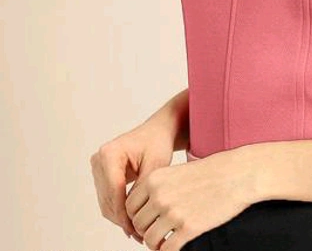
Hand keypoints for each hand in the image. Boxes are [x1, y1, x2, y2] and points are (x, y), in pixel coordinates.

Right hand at [90, 121, 177, 244]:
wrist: (156, 132)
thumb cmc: (157, 143)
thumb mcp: (155, 164)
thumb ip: (143, 188)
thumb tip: (133, 214)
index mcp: (110, 153)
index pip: (114, 191)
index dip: (123, 214)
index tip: (136, 230)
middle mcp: (99, 159)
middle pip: (107, 200)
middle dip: (122, 220)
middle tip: (139, 235)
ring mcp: (98, 168)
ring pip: (106, 203)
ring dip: (120, 219)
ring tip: (137, 232)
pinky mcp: (101, 175)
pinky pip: (107, 199)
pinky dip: (119, 212)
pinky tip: (132, 221)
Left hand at [124, 147, 254, 250]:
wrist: (236, 175)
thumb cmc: (210, 172)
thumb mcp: (177, 173)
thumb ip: (158, 189)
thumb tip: (144, 212)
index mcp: (155, 179)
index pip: (130, 206)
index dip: (137, 216)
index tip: (147, 220)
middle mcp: (160, 195)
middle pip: (138, 224)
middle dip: (146, 230)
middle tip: (158, 231)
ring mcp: (173, 212)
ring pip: (149, 239)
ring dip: (156, 243)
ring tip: (167, 239)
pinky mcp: (188, 227)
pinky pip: (167, 249)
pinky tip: (177, 244)